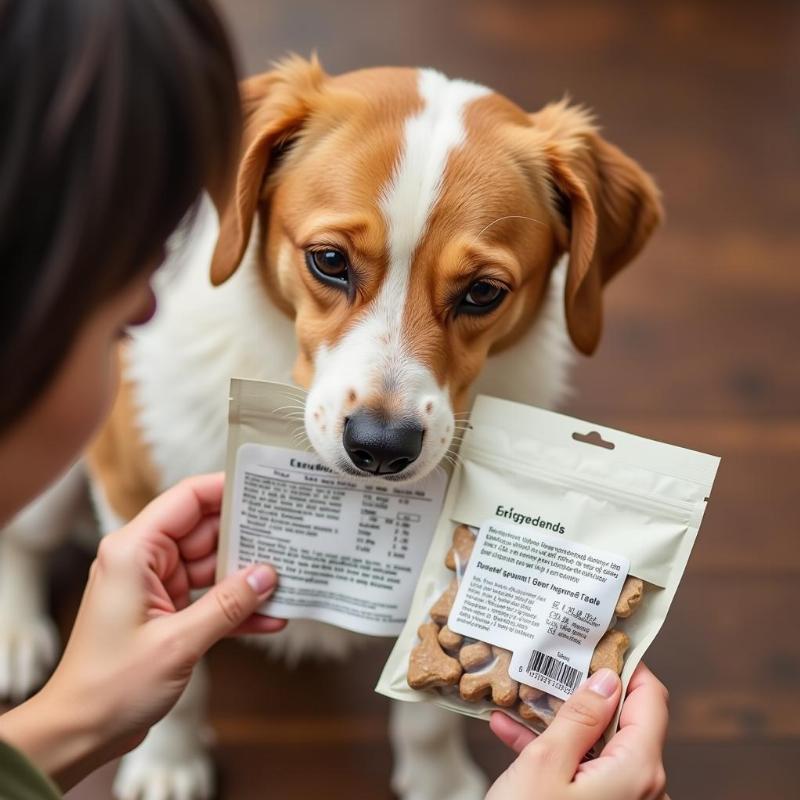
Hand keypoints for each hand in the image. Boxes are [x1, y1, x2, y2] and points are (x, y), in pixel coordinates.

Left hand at [0, 473, 283, 788]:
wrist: (80, 733)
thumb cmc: (110, 686)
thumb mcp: (177, 642)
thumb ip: (227, 605)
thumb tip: (267, 575)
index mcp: (134, 551)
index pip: (187, 500)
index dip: (226, 488)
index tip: (264, 487)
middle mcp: (144, 560)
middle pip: (205, 530)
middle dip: (246, 536)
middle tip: (289, 535)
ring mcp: (156, 586)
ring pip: (212, 564)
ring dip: (247, 576)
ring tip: (288, 577)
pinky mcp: (166, 611)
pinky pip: (209, 596)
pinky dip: (236, 607)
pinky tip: (270, 616)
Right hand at [488, 664, 668, 799]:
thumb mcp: (546, 765)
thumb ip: (580, 717)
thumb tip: (607, 679)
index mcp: (638, 770)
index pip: (651, 699)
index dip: (627, 664)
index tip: (599, 640)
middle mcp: (642, 788)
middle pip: (623, 721)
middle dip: (583, 690)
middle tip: (553, 661)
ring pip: (598, 745)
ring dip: (560, 720)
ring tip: (523, 693)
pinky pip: (584, 772)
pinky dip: (554, 752)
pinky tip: (510, 731)